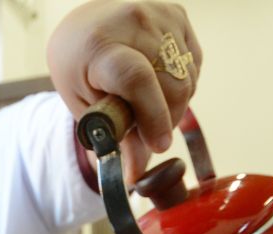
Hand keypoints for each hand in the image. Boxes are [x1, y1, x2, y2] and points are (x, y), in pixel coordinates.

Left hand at [48, 1, 200, 181]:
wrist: (82, 28)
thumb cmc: (78, 67)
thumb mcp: (85, 106)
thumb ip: (116, 140)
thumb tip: (137, 179)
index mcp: (99, 45)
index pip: (135, 80)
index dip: (152, 117)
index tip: (158, 145)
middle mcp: (133, 23)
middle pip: (172, 86)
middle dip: (165, 120)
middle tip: (147, 133)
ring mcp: (159, 17)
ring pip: (188, 79)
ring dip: (174, 104)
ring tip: (147, 104)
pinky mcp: (177, 15)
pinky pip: (194, 65)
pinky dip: (182, 84)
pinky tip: (158, 83)